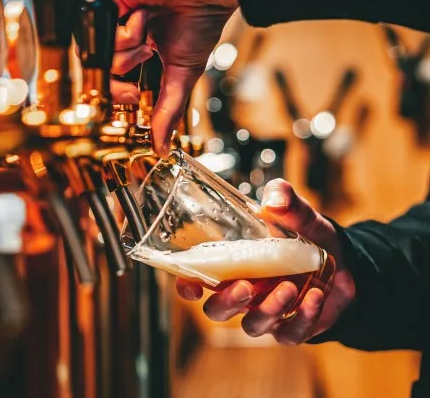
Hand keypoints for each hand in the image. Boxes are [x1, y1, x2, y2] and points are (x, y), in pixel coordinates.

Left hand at [93, 0, 249, 156]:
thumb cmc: (198, 19)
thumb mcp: (181, 74)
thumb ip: (166, 110)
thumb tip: (162, 147)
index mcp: (130, 48)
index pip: (108, 83)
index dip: (119, 95)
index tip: (135, 95)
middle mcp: (114, 32)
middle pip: (97, 72)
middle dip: (121, 78)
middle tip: (145, 61)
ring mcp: (106, 16)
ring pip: (99, 56)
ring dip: (131, 51)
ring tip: (151, 30)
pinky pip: (104, 34)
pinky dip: (130, 32)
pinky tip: (146, 14)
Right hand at [175, 179, 356, 344]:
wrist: (345, 261)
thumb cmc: (307, 236)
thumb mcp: (298, 213)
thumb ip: (285, 198)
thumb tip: (274, 200)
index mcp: (231, 265)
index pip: (197, 279)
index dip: (187, 286)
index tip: (192, 286)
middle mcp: (243, 292)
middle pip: (217, 310)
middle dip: (227, 303)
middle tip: (246, 287)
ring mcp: (267, 313)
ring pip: (253, 325)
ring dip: (268, 310)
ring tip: (288, 287)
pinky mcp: (293, 327)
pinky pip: (290, 333)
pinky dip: (302, 318)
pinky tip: (314, 296)